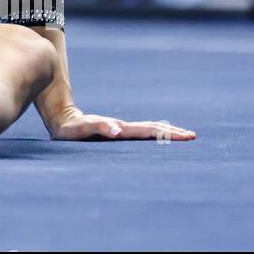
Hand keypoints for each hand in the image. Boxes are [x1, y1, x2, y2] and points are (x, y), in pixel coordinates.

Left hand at [47, 106, 194, 141]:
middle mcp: (122, 128)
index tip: (184, 136)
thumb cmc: (70, 128)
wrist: (61, 118)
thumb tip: (118, 131)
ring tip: (183, 134)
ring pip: (147, 129)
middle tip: (192, 136)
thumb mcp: (82, 129)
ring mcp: (120, 128)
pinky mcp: (115, 131)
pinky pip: (139, 132)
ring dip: (165, 132)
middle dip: (172, 132)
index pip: (148, 131)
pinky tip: (159, 135)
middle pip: (151, 129)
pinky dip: (153, 133)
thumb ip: (99, 128)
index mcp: (119, 129)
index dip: (166, 134)